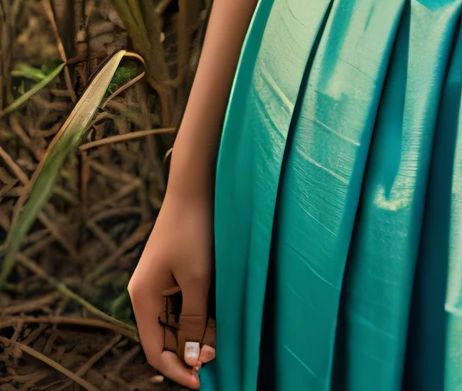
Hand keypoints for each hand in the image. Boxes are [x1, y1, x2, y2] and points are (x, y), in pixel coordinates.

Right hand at [128, 190, 216, 386]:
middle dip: (189, 351)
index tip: (200, 382)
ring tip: (219, 338)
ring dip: (196, 333)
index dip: (176, 369)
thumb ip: (194, 320)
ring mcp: (158, 283)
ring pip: (176, 322)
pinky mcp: (171, 273)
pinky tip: (216, 317)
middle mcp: (145, 294)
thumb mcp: (198, 280)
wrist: (196, 188)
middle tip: (217, 357)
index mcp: (142, 298)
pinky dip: (198, 314)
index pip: (155, 349)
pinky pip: (182, 305)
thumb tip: (192, 359)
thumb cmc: (195, 231)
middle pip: (165, 337)